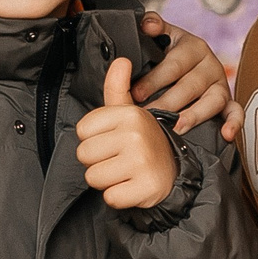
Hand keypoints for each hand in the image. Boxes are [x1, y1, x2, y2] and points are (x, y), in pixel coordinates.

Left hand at [76, 58, 179, 210]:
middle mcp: (136, 134)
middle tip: (120, 159)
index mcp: (130, 114)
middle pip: (84, 155)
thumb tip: (120, 60)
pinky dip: (119, 197)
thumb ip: (117, 88)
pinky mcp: (146, 187)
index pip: (82, 131)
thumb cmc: (143, 142)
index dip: (94, 139)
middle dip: (98, 162)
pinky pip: (110, 197)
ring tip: (126, 172)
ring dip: (107, 180)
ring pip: (94, 177)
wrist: (175, 172)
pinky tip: (132, 187)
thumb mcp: (130, 113)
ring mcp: (142, 161)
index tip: (114, 140)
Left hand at [134, 13, 231, 134]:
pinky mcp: (229, 101)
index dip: (154, 79)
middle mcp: (209, 63)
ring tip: (177, 127)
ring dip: (195, 115)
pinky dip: (234, 123)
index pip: (174, 63)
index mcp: (192, 46)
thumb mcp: (162, 37)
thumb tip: (148, 24)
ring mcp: (221, 83)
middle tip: (149, 115)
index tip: (136, 94)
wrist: (190, 65)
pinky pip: (236, 112)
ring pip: (213, 100)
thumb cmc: (169, 55)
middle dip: (168, 102)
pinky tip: (227, 134)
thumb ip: (152, 27)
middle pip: (191, 85)